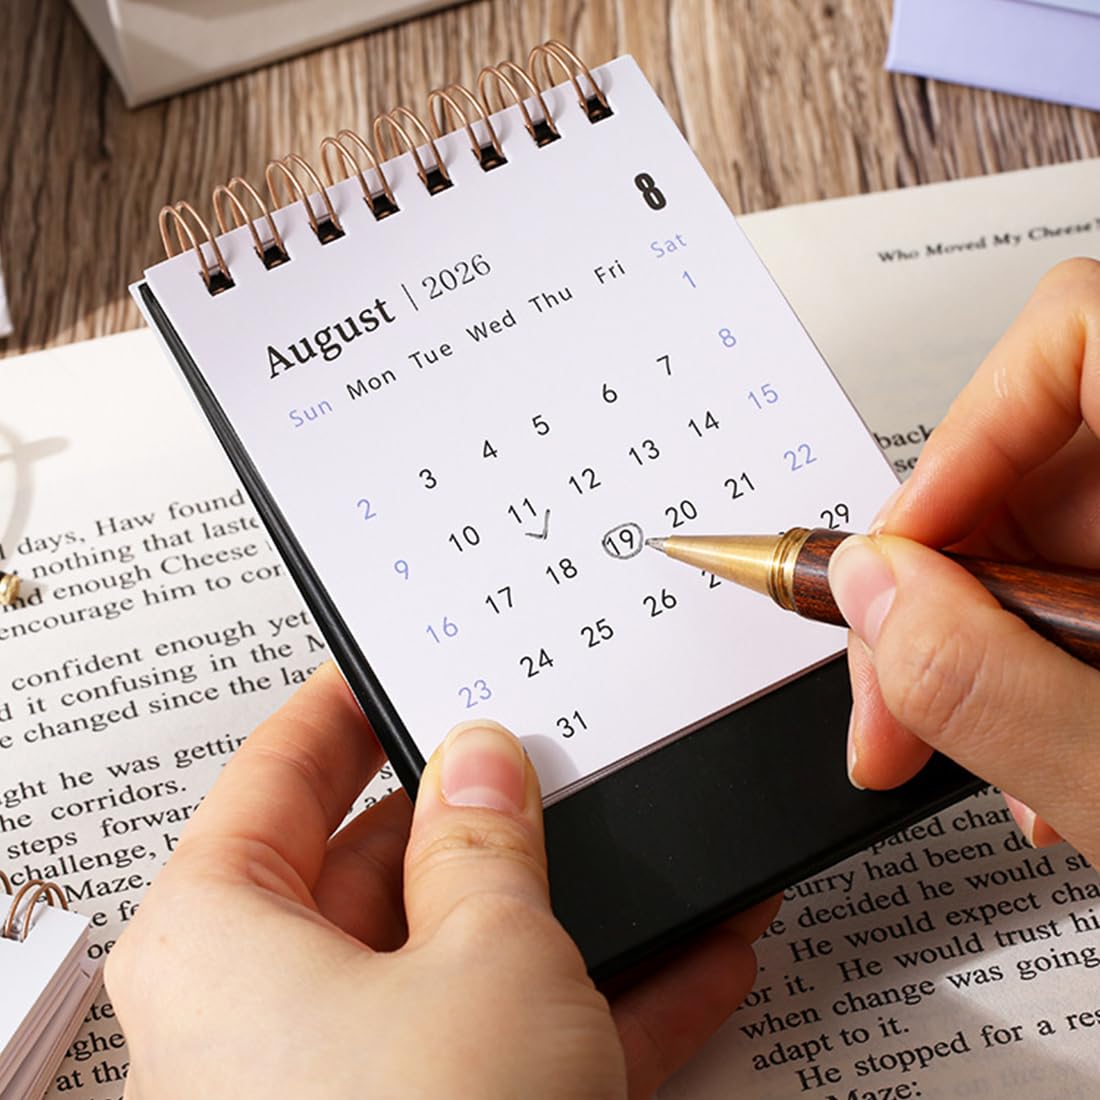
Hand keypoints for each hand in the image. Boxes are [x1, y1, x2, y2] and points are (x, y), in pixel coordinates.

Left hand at [105, 662, 776, 1098]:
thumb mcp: (481, 958)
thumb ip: (484, 839)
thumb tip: (481, 759)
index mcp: (224, 935)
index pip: (280, 771)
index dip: (347, 704)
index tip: (399, 657)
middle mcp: (270, 1006)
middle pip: (387, 863)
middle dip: (494, 815)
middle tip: (558, 754)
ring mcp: (358, 1080)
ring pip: (470, 955)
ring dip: (573, 910)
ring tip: (651, 846)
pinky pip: (518, 1039)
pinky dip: (603, 1001)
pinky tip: (695, 955)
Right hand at [828, 258, 1099, 864]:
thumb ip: (999, 688)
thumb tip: (877, 594)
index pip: (1083, 337)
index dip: (962, 439)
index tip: (901, 561)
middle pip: (1047, 456)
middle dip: (941, 583)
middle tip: (894, 694)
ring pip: (1059, 529)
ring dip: (981, 640)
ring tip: (971, 747)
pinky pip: (1094, 582)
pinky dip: (1038, 660)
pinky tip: (1041, 746)